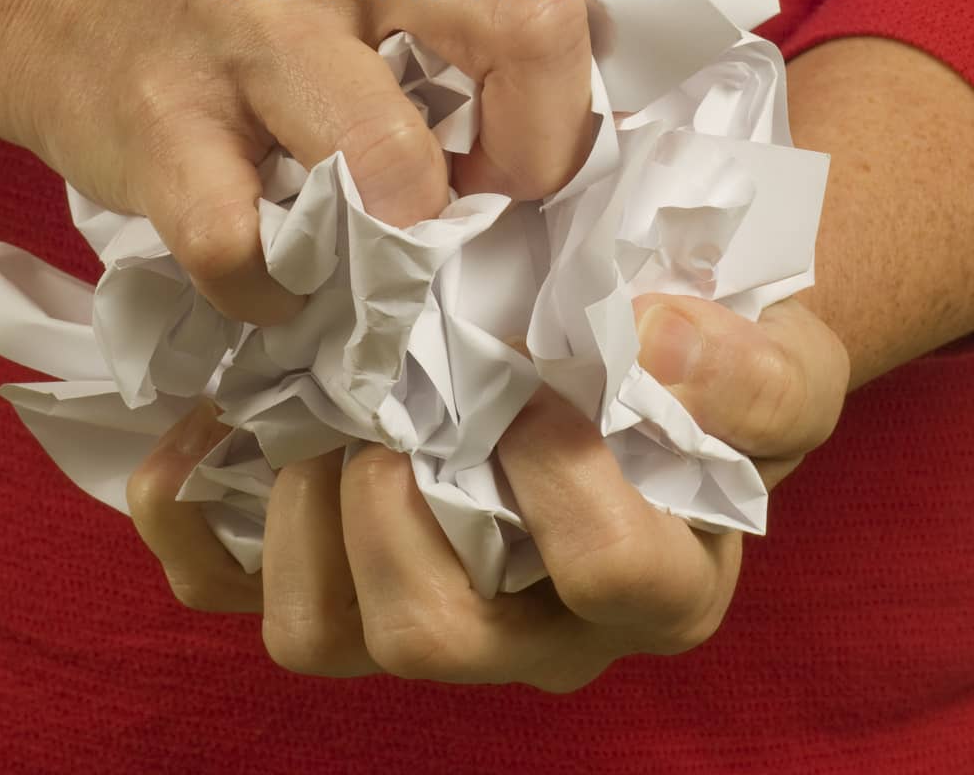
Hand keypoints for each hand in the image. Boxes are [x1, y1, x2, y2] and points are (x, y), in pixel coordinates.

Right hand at [5, 0, 657, 323]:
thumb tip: (631, 99)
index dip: (619, 67)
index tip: (571, 119)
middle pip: (532, 23)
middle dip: (547, 145)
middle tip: (501, 181)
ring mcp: (241, 20)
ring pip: (392, 164)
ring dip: (412, 233)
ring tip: (388, 230)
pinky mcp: (157, 123)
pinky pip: (254, 250)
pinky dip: (283, 290)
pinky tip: (281, 266)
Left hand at [126, 293, 848, 689]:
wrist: (642, 353)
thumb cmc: (714, 372)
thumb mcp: (784, 363)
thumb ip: (751, 372)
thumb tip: (654, 343)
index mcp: (655, 585)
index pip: (615, 580)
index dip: (567, 484)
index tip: (538, 383)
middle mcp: (531, 629)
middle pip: (433, 637)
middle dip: (394, 512)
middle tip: (391, 399)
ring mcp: (425, 608)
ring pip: (319, 636)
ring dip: (298, 511)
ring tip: (317, 405)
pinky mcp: (336, 574)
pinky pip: (228, 586)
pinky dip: (196, 514)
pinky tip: (209, 427)